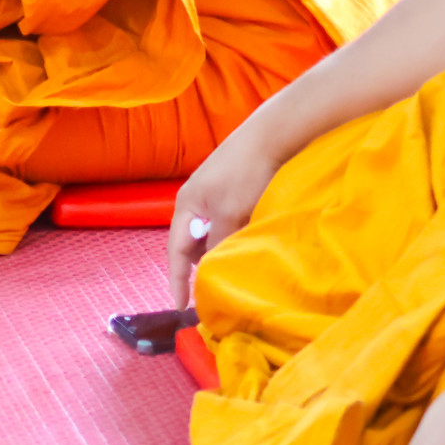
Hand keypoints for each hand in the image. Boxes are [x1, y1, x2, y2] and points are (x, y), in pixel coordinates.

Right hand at [167, 127, 285, 309]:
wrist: (269, 136)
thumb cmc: (245, 174)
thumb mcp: (230, 214)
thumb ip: (218, 243)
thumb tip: (212, 271)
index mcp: (186, 205)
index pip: (175, 252)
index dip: (177, 280)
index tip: (182, 308)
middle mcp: (195, 201)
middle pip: (192, 244)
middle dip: (200, 267)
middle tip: (215, 292)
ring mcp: (213, 195)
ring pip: (212, 235)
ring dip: (220, 252)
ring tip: (235, 271)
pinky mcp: (232, 191)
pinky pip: (226, 225)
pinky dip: (233, 239)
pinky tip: (248, 245)